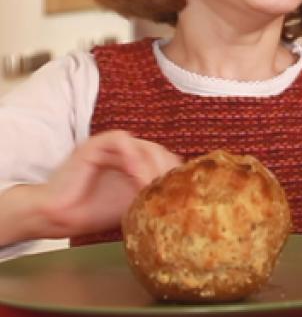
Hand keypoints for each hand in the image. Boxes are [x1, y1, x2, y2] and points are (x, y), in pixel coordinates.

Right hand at [36, 130, 180, 236]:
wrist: (60, 217)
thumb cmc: (94, 212)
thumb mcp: (134, 203)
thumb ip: (154, 194)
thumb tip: (184, 199)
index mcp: (135, 162)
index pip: (166, 158)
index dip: (175, 172)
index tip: (181, 191)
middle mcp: (125, 151)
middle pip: (159, 150)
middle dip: (166, 169)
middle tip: (169, 189)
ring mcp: (110, 147)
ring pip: (143, 145)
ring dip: (151, 165)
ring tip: (152, 186)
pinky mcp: (93, 145)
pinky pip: (120, 140)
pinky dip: (132, 155)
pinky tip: (136, 175)